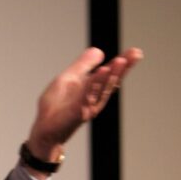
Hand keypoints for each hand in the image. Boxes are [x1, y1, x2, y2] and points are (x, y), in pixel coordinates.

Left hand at [25, 47, 142, 163]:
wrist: (44, 128)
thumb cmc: (56, 105)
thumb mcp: (69, 78)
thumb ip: (83, 65)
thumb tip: (100, 51)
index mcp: (92, 88)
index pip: (109, 73)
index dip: (122, 63)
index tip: (135, 52)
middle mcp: (94, 97)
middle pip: (111, 80)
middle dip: (123, 68)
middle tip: (135, 55)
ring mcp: (87, 105)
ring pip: (101, 88)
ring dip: (111, 75)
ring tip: (120, 61)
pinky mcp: (77, 111)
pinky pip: (87, 96)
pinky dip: (94, 84)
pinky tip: (101, 72)